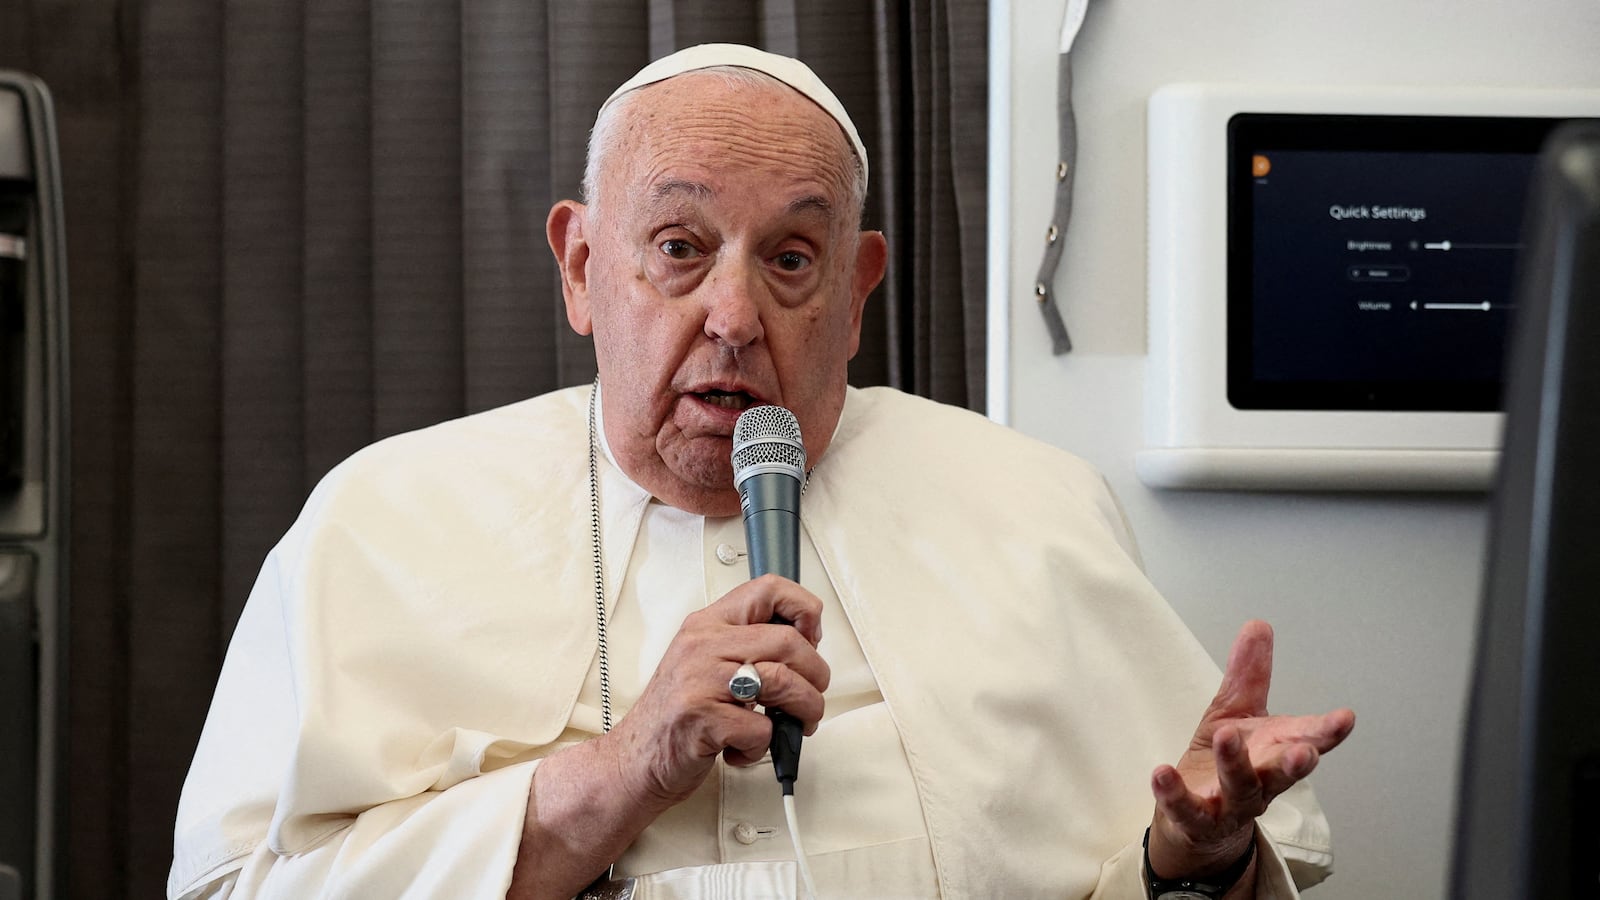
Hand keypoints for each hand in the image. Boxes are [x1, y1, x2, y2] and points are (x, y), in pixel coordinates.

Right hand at [603, 574, 830, 810]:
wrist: (634, 760)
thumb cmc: (677, 714)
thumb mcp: (706, 663)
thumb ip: (746, 646)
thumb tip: (806, 641)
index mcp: (707, 625)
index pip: (767, 589)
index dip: (804, 609)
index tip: (811, 637)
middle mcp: (702, 646)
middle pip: (788, 642)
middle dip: (816, 675)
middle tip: (811, 696)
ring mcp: (700, 681)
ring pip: (783, 682)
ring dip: (805, 710)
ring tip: (795, 724)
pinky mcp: (702, 719)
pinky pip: (762, 728)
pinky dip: (765, 746)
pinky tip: (745, 747)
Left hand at [1146, 620, 1354, 879]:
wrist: (1195, 821)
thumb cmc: (1224, 763)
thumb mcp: (1234, 713)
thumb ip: (1248, 675)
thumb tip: (1258, 626)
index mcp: (1275, 752)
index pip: (1307, 740)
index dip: (1328, 732)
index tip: (1346, 718)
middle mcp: (1261, 782)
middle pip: (1281, 774)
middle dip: (1295, 763)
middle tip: (1303, 750)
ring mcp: (1231, 805)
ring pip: (1240, 790)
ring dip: (1236, 765)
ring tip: (1227, 735)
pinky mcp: (1197, 820)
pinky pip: (1187, 810)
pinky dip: (1174, 794)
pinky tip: (1161, 774)